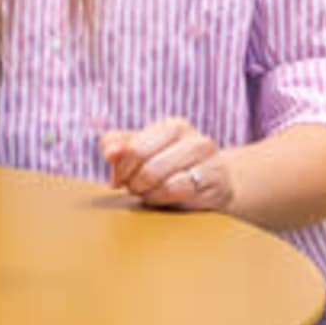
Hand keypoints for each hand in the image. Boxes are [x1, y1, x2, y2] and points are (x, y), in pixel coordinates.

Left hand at [102, 116, 239, 214]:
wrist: (217, 183)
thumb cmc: (172, 168)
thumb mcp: (141, 153)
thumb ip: (117, 146)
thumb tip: (109, 153)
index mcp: (171, 126)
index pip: (132, 148)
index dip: (121, 170)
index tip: (119, 181)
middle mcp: (191, 136)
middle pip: (145, 165)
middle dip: (134, 183)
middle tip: (135, 189)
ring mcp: (206, 155)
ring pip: (160, 178)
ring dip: (148, 192)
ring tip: (150, 193)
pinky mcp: (215, 176)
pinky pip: (178, 189)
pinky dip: (164, 197)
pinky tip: (165, 198)